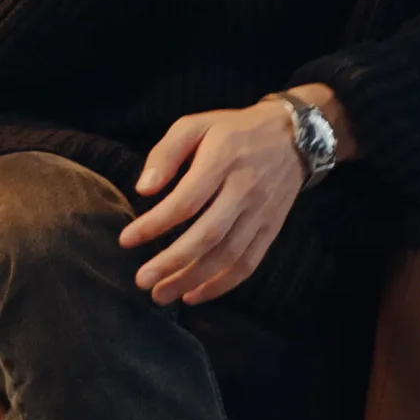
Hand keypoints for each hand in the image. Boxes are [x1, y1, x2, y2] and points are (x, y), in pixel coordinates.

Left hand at [116, 98, 309, 305]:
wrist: (292, 137)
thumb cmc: (233, 131)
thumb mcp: (196, 125)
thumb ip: (166, 152)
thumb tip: (143, 189)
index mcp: (222, 160)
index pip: (186, 201)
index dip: (155, 224)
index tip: (126, 240)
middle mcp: (244, 190)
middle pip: (207, 235)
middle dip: (172, 262)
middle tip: (142, 280)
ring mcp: (261, 213)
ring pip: (227, 256)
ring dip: (193, 280)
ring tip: (161, 295)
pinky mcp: (271, 230)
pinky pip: (248, 264)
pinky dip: (221, 285)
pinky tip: (194, 295)